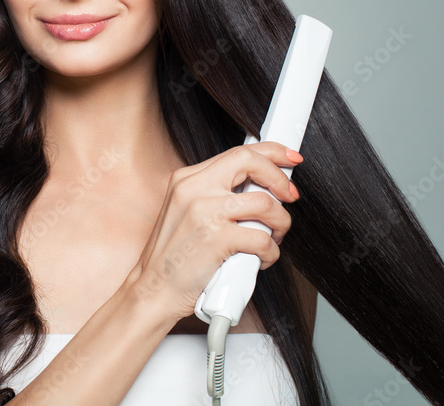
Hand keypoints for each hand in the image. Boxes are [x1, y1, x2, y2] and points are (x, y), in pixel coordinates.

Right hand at [126, 141, 302, 323]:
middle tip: (290, 196)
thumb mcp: (186, 213)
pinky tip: (261, 259)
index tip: (289, 158)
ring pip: (265, 203)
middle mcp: (194, 188)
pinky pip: (262, 239)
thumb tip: (260, 186)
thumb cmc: (172, 258)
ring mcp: (204, 212)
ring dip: (280, 222)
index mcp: (186, 179)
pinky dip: (271, 252)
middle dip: (280, 178)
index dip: (271, 152)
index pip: (237, 152)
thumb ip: (215, 195)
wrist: (152, 290)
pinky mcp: (216, 239)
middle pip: (251, 162)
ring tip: (274, 237)